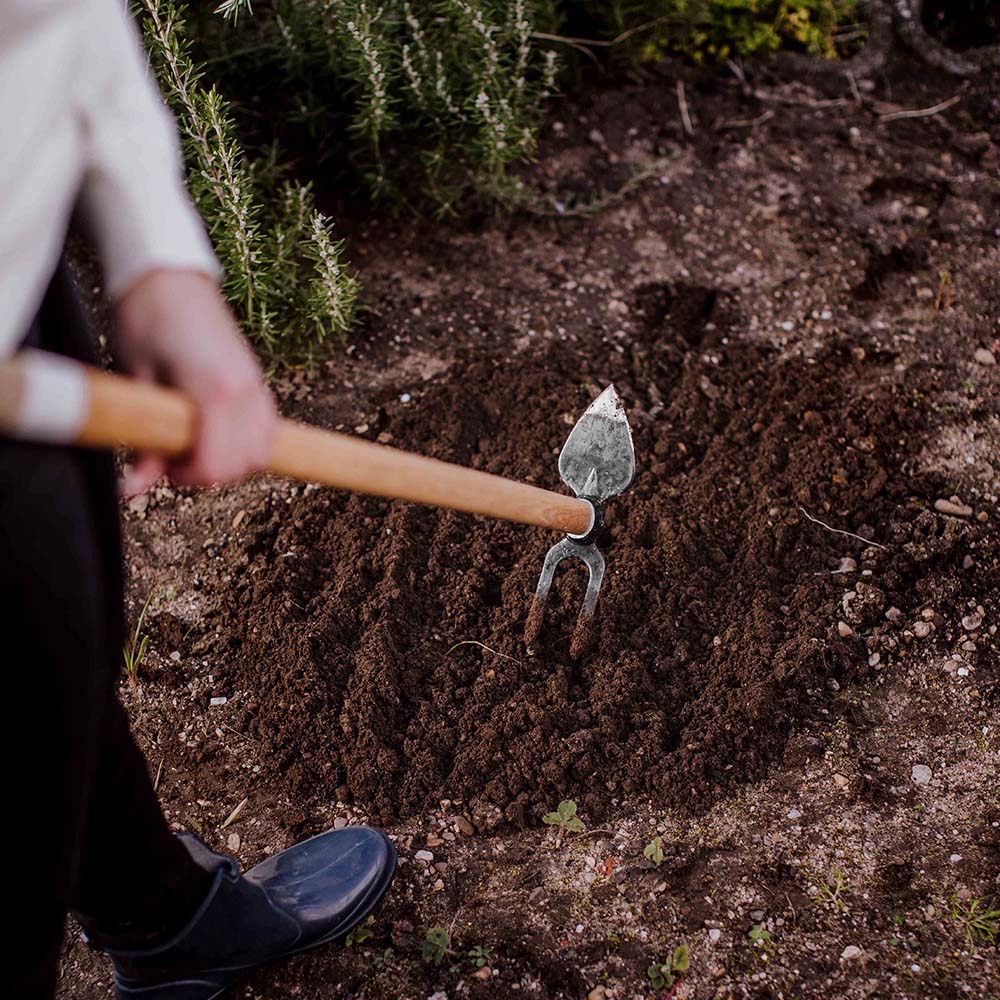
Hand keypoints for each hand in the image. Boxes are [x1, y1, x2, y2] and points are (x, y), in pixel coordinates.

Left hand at [114, 269, 276, 492]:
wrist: (167, 276)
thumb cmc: (146, 321)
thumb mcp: (135, 382)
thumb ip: (143, 438)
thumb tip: (131, 488)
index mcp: (215, 391)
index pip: (217, 463)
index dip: (189, 477)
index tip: (164, 467)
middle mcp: (245, 391)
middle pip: (245, 464)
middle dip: (211, 473)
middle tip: (176, 459)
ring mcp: (257, 385)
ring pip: (263, 451)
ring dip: (234, 461)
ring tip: (199, 447)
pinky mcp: (259, 381)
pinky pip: (268, 430)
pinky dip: (250, 444)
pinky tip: (222, 436)